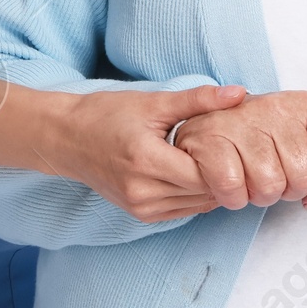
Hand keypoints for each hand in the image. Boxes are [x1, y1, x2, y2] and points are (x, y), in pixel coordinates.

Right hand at [46, 82, 250, 224]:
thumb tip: (239, 93)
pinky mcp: (140, 214)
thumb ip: (198, 100)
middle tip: (233, 150)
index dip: (225, 159)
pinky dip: (195, 194)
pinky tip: (196, 173)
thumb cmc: (106, 115)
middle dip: (222, 173)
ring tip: (216, 161)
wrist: (67, 138)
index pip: (205, 174)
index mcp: (147, 161)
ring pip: (197, 205)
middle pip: (204, 192)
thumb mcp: (153, 102)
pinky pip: (182, 210)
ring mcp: (141, 207)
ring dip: (211, 186)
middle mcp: (143, 191)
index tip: (232, 140)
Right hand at [174, 89, 306, 209]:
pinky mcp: (211, 139)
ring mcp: (242, 121)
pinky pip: (235, 190)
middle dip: (288, 191)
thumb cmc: (261, 141)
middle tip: (272, 176)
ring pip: (271, 186)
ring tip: (249, 176)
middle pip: (306, 177)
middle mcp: (277, 107)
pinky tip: (229, 181)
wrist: (205, 130)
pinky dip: (232, 198)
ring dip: (258, 195)